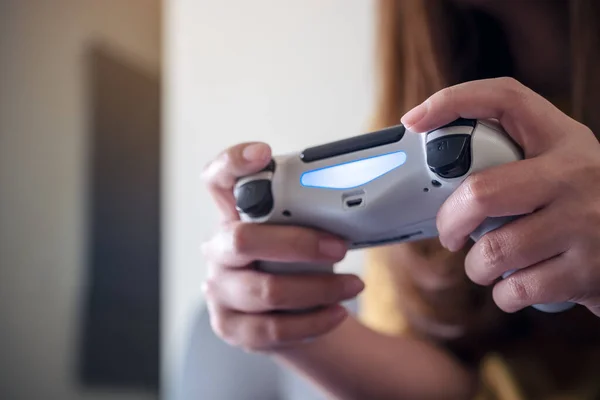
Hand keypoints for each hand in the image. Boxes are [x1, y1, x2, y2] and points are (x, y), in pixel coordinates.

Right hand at [201, 142, 364, 351]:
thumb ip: (309, 215)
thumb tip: (356, 203)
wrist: (289, 316)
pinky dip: (313, 322)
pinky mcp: (229, 325)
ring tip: (352, 286)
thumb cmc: (297, 265)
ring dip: (319, 288)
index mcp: (232, 215)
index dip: (232, 162)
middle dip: (299, 244)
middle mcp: (219, 249)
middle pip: (244, 239)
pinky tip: (336, 313)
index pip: (217, 179)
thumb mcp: (300, 234)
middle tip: (339, 247)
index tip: (263, 153)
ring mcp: (219, 289)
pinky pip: (272, 329)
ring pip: (266, 290)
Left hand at [401, 77, 599, 315]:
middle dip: (450, 222)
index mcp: (563, 139)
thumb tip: (437, 177)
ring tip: (486, 265)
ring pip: (493, 250)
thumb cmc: (588, 203)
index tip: (414, 120)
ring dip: (476, 267)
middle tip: (450, 234)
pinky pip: (516, 289)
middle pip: (480, 192)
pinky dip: (504, 294)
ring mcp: (584, 222)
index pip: (504, 98)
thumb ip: (514, 162)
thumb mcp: (563, 166)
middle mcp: (575, 174)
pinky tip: (514, 286)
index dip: (452, 101)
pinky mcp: (587, 271)